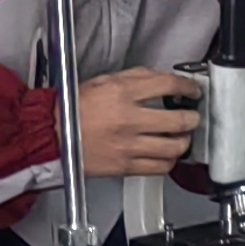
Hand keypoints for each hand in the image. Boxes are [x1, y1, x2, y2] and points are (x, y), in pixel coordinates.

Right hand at [75, 68, 202, 177]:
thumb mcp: (102, 81)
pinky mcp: (125, 166)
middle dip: (192, 117)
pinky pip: (159, 167)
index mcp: (122, 93)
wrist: (52, 135)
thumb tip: (159, 79)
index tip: (192, 91)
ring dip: (184, 141)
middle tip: (192, 116)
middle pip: (179, 119)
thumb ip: (134, 78)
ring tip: (182, 137)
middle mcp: (129, 119)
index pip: (168, 85)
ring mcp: (128, 145)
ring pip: (174, 147)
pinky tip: (166, 155)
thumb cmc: (72, 109)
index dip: (187, 87)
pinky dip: (169, 161)